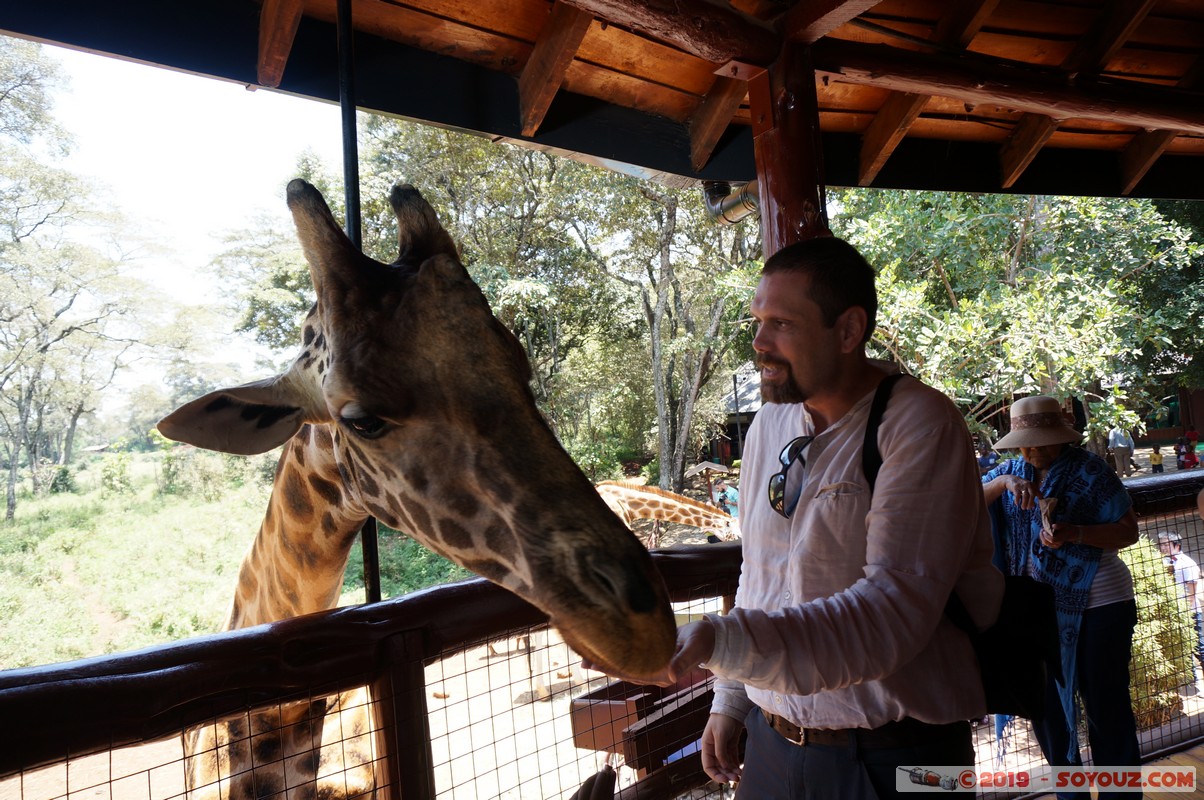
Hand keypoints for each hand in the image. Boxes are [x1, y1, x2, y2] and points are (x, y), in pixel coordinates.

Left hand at [580, 619, 716, 686]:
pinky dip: (617, 656)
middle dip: (604, 666)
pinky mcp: (653, 657)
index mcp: (663, 674)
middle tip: (582, 661)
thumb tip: (671, 675)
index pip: (632, 673)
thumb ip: (684, 661)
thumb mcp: (695, 648)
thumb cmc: (704, 640)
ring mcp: (653, 667)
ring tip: (586, 657)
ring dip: (607, 663)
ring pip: (625, 667)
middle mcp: (655, 673)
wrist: (711, 638)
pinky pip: (631, 659)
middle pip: (624, 672)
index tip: (595, 663)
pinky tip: (606, 650)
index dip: (613, 669)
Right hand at [701, 713, 744, 784]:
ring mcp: (722, 747)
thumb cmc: (722, 719)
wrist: (731, 708)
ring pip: (726, 764)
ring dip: (731, 771)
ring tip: (740, 776)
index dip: (715, 774)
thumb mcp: (720, 735)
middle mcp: (713, 749)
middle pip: (718, 767)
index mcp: (706, 746)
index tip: (724, 780)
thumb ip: (721, 751)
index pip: (708, 766)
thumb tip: (724, 766)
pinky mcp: (731, 745)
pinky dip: (735, 765)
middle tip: (736, 779)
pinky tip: (740, 769)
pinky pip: (732, 759)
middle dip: (726, 774)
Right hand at [1007, 476, 1041, 509]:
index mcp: (1033, 485)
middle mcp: (1028, 485)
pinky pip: (1017, 494)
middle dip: (1030, 502)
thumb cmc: (1021, 486)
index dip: (1038, 498)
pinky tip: (1017, 504)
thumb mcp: (1027, 490)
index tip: (1037, 504)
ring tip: (1023, 508)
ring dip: (1024, 502)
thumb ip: (1031, 497)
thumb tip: (1033, 507)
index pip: (1037, 492)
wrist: (1011, 479)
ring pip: (1025, 495)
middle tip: (1028, 508)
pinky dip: (1017, 499)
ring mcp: (1022, 485)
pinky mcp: (1016, 487)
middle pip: (1032, 494)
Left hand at [1041, 521, 1079, 549]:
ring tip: (1042, 531)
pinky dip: (1043, 539)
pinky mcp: (1054, 546)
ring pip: (1045, 544)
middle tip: (1042, 530)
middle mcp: (1058, 543)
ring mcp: (1056, 545)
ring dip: (1042, 537)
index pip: (1052, 540)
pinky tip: (1043, 534)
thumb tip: (1052, 526)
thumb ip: (1058, 525)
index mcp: (1061, 538)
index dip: (1047, 536)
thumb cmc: (1067, 528)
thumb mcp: (1063, 525)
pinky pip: (1046, 544)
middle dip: (1042, 536)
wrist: (1071, 533)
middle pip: (1047, 542)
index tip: (1044, 530)